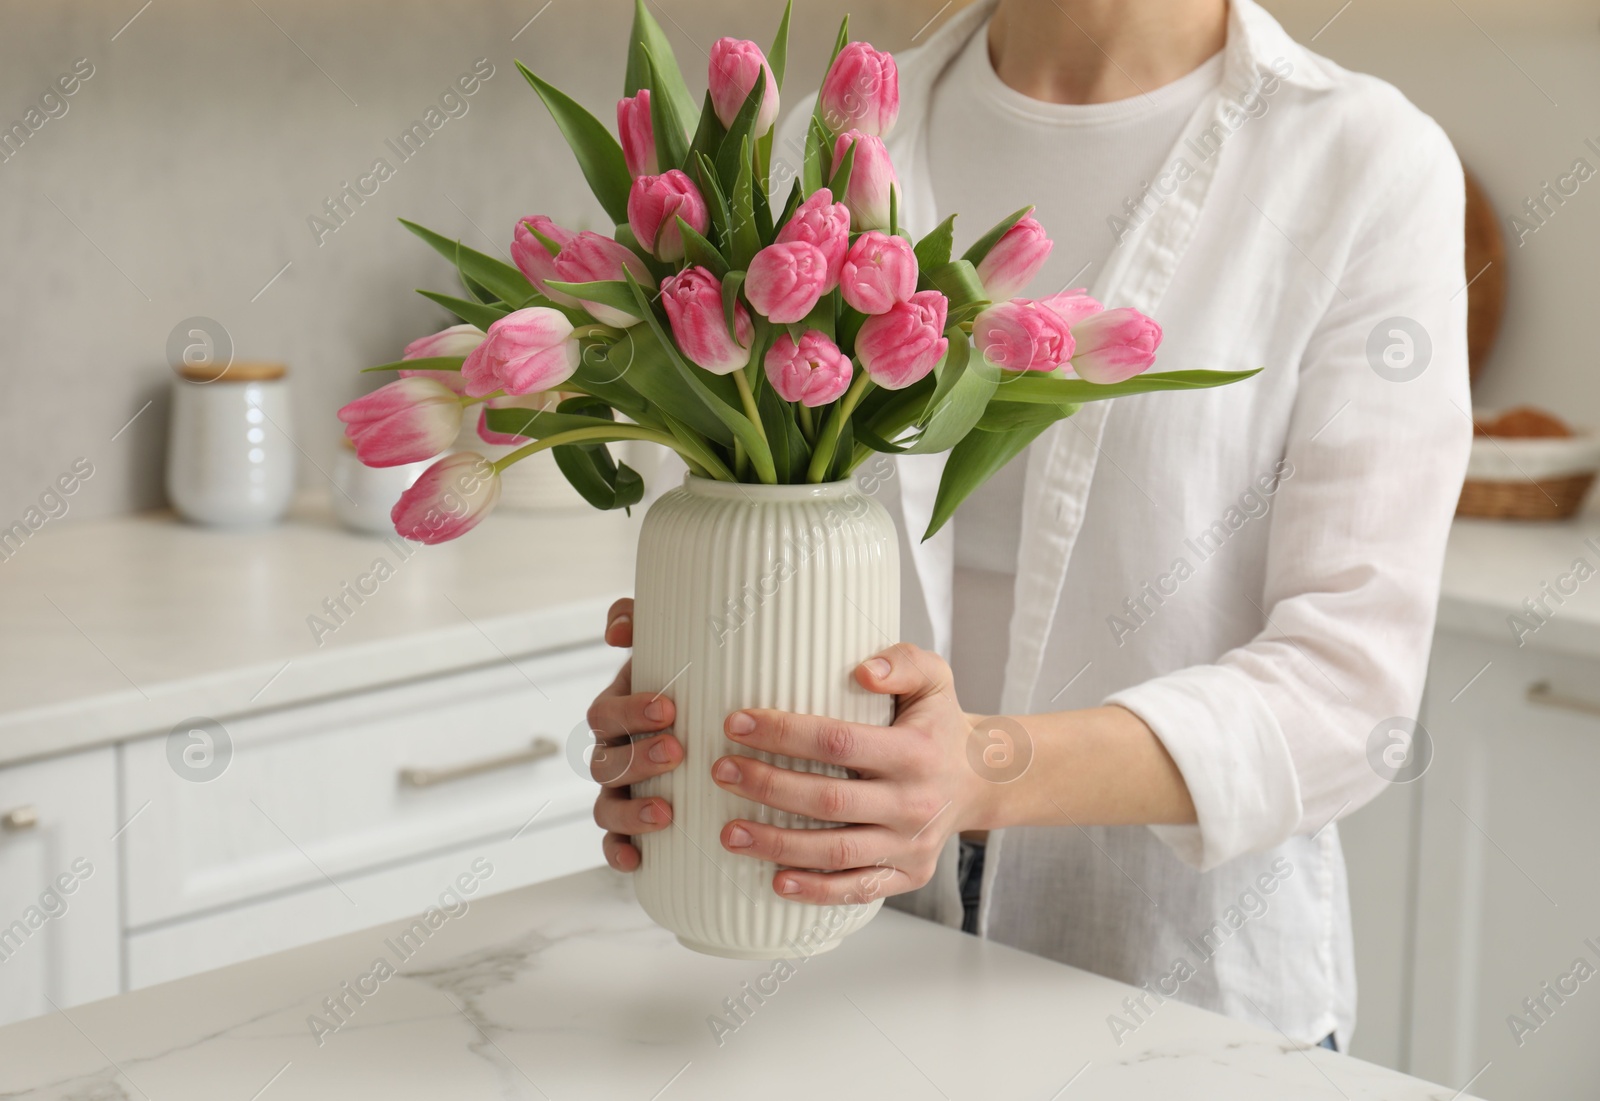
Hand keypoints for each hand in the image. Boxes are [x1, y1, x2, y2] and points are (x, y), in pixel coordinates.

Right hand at [585, 598, 682, 872]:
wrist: (720, 726)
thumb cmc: (698, 682)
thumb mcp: (677, 645)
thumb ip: (642, 621)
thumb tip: (617, 628)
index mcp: (621, 712)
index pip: (606, 713)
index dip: (630, 711)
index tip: (669, 707)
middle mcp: (615, 753)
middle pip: (605, 761)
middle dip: (638, 758)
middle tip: (677, 751)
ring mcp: (621, 793)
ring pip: (606, 806)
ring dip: (629, 811)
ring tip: (664, 813)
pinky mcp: (633, 829)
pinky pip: (614, 845)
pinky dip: (620, 853)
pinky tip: (639, 861)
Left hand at [711, 643, 993, 904]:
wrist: (983, 779)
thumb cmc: (939, 724)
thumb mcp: (935, 678)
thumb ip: (902, 662)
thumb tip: (860, 670)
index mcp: (915, 751)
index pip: (838, 742)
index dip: (783, 734)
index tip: (737, 723)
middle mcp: (914, 802)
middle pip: (828, 801)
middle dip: (767, 787)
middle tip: (721, 772)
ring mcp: (912, 844)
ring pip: (835, 852)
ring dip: (777, 844)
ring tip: (729, 832)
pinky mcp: (910, 874)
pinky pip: (858, 890)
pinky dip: (816, 890)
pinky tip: (775, 880)